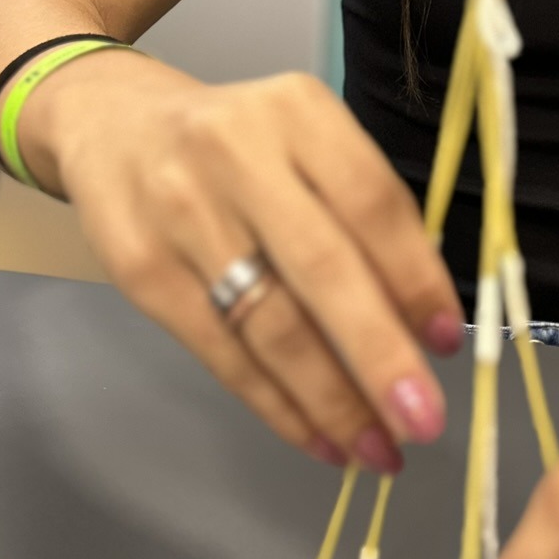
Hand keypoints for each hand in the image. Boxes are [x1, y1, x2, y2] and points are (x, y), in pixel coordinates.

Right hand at [17, 54, 463, 471]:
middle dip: (380, 355)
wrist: (111, 126)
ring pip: (270, 325)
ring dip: (332, 399)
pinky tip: (320, 437)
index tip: (448, 341)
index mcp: (295, 111)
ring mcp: (180, 214)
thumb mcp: (302, 140)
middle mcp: (235, 154)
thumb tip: (422, 320)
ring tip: (378, 447)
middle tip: (423, 420)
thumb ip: (360, 211)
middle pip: (322, 268)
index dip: (415, 277)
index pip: (370, 201)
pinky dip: (278, 405)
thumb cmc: (236, 143)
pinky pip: (223, 354)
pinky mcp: (140, 271)